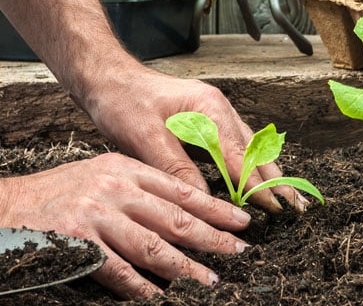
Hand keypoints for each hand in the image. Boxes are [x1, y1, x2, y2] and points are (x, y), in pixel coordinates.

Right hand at [0, 153, 250, 299]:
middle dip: (212, 236)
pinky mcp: (78, 241)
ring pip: (153, 245)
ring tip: (210, 279)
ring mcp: (97, 214)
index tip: (240, 220)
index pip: (181, 190)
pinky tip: (158, 297)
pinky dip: (139, 286)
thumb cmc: (59, 192)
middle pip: (175, 216)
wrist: (8, 205)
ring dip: (185, 267)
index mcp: (126, 168)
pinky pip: (117, 270)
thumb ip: (138, 188)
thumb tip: (180, 211)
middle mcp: (116, 188)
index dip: (214, 207)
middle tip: (239, 249)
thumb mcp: (102, 175)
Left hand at [83, 68, 309, 212]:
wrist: (109, 78)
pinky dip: (248, 164)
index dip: (257, 183)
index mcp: (209, 108)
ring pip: (249, 146)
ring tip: (285, 195)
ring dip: (266, 172)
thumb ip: (176, 168)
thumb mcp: (145, 137)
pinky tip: (255, 178)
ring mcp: (215, 112)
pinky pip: (235, 144)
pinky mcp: (206, 119)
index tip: (275, 206)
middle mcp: (219, 108)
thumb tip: (202, 200)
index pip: (240, 154)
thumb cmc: (124, 102)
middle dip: (275, 178)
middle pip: (254, 148)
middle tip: (295, 205)